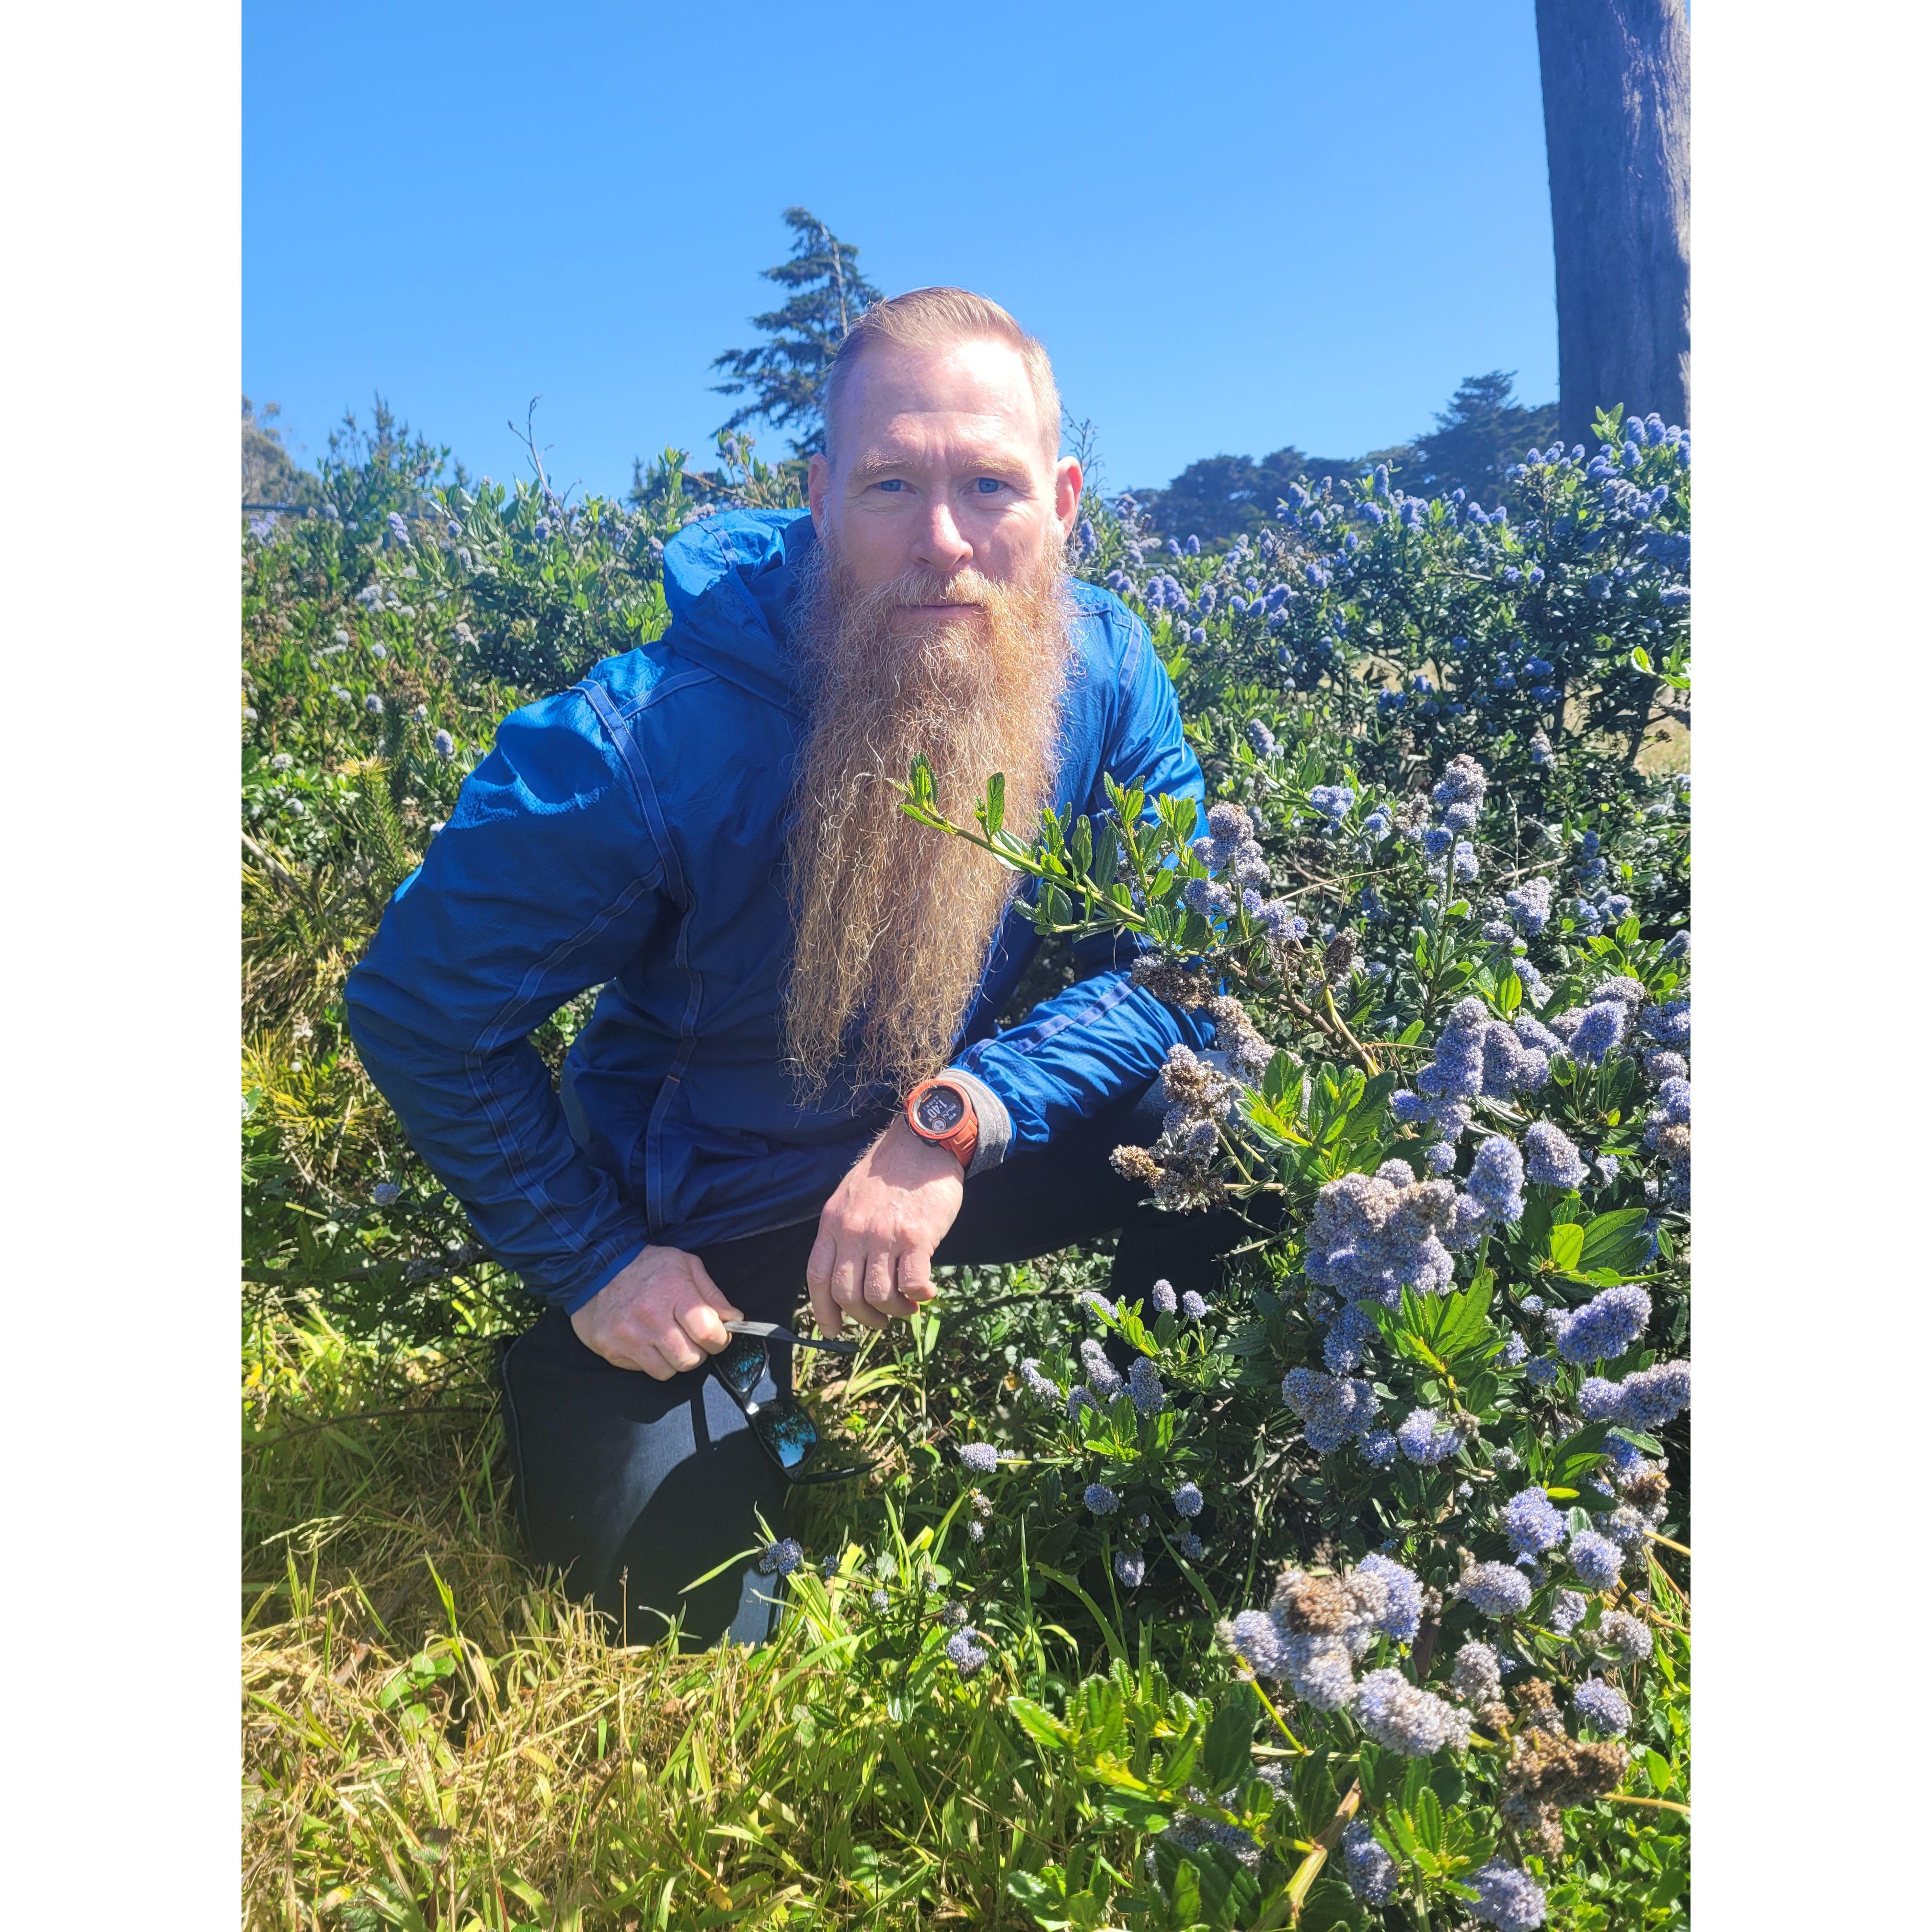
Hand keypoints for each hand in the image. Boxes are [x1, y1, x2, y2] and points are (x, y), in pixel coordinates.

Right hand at [570, 1244, 742, 1378]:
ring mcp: (628, 1337)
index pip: (708, 1332)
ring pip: (668, 1371)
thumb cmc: (647, 1266)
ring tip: (670, 1340)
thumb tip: (734, 1319)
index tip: (718, 1336)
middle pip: (690, 1359)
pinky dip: (653, 1362)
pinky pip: (645, 1371)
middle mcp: (650, 1317)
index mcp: (673, 1291)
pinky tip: (649, 1342)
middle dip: (698, 1352)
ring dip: (675, 1360)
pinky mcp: (612, 1350)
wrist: (595, 1269)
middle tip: (692, 1338)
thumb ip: (712, 1294)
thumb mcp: (685, 1265)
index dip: (720, 1339)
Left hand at [808, 1117, 963, 1336]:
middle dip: (865, 1318)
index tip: (833, 1330)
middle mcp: (853, 1232)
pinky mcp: (915, 1237)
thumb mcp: (851, 1198)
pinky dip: (919, 1296)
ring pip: (879, 1295)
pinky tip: (927, 1291)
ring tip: (908, 1306)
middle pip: (847, 1294)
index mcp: (833, 1223)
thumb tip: (852, 1277)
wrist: (923, 1142)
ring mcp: (883, 1235)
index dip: (824, 1311)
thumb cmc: (890, 1173)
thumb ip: (846, 1233)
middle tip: (881, 1321)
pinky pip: (912, 1284)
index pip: (817, 1278)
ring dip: (896, 1311)